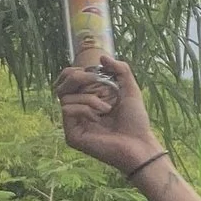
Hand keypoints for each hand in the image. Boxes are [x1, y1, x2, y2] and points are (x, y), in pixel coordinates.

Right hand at [57, 55, 163, 175]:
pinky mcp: (71, 135)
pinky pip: (67, 110)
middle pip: (60, 85)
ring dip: (89, 98)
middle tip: (95, 79)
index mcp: (88, 98)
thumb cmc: (136, 121)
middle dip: (78, 77)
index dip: (76, 71)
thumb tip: (102, 56)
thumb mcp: (130, 89)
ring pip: (64, 97)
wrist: (140, 144)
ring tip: (107, 108)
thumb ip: (121, 70)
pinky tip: (99, 118)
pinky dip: (84, 109)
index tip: (92, 71)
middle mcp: (78, 110)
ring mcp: (73, 123)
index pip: (67, 79)